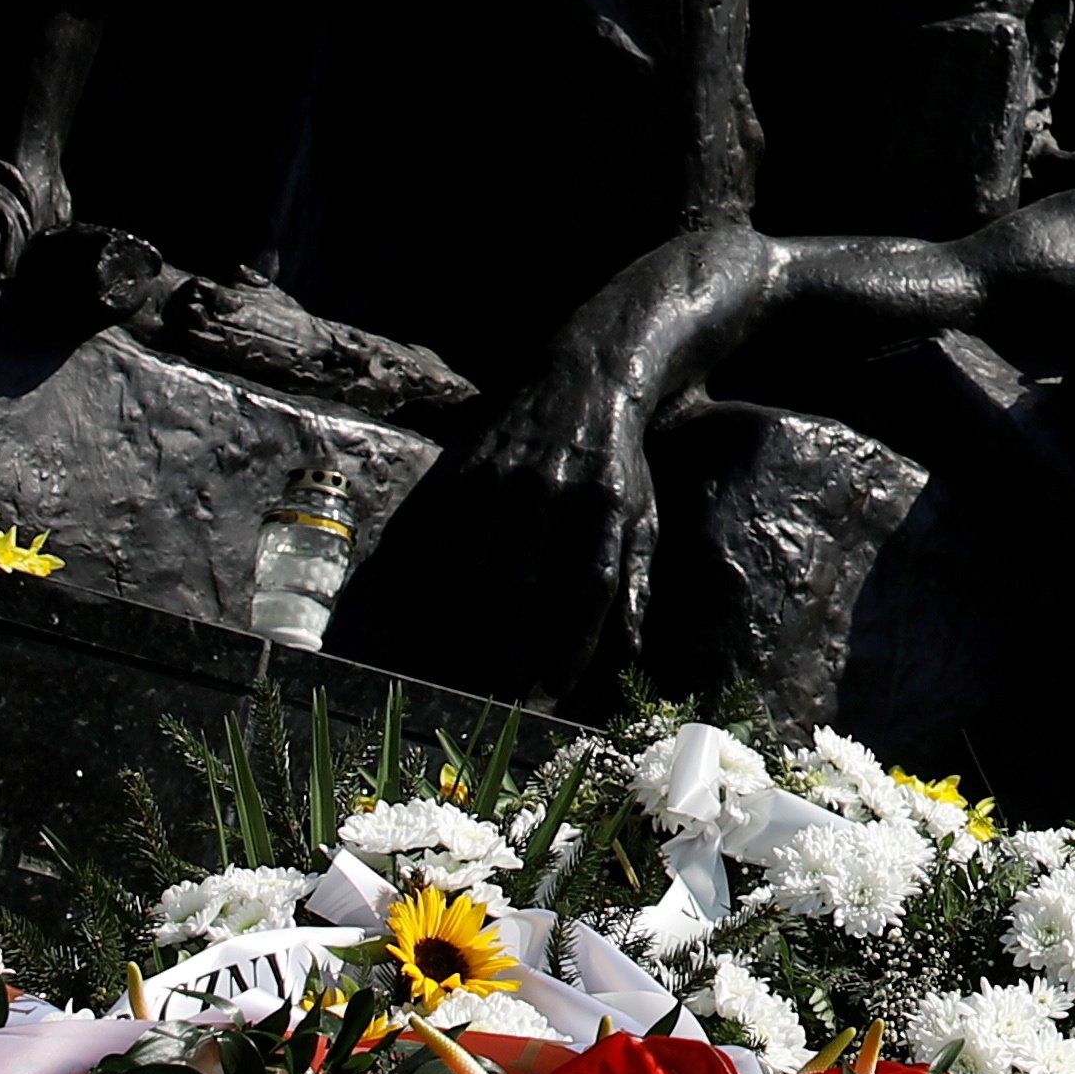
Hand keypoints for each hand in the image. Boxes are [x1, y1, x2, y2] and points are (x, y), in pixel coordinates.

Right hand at [406, 346, 668, 678]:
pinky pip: (442, 533)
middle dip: (509, 645)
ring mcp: (503, 475)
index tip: (555, 688)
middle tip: (502, 694)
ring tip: (465, 670)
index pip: (586, 586)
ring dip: (468, 624)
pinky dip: (435, 582)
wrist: (585, 379)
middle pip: (523, 582)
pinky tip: (433, 619)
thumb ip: (634, 580)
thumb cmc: (619, 466)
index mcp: (604, 502)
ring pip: (475, 563)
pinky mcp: (467, 467)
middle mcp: (551, 487)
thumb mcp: (642, 515)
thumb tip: (630, 650)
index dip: (570, 643)